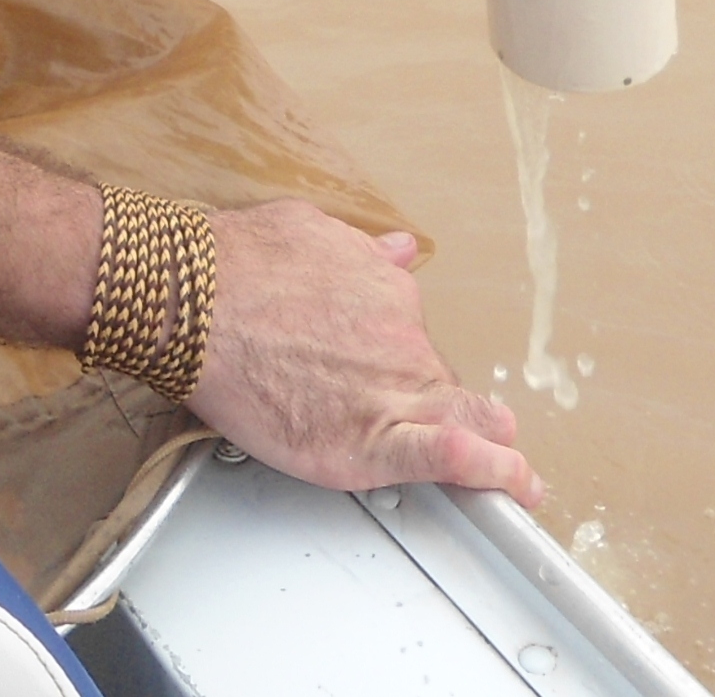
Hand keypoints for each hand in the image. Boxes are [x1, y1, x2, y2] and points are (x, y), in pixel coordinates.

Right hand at [186, 199, 541, 506]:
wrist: (196, 301)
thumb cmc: (238, 263)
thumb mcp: (313, 231)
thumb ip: (363, 250)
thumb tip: (396, 250)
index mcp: (389, 296)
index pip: (417, 344)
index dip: (420, 370)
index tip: (426, 385)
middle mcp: (399, 343)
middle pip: (449, 388)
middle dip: (475, 415)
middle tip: (494, 439)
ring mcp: (387, 393)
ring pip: (462, 425)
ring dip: (497, 454)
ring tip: (517, 479)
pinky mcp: (363, 441)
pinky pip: (439, 456)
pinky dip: (481, 470)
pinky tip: (508, 483)